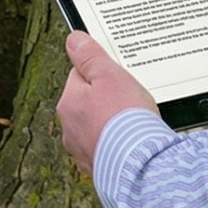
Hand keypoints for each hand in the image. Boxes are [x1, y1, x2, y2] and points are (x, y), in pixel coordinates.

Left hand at [57, 32, 157, 176]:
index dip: (102, 73)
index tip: (118, 78)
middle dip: (106, 101)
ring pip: (97, 127)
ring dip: (111, 125)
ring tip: (132, 125)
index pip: (80, 76)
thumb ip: (90, 56)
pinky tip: (131, 144)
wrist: (139, 165)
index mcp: (69, 102)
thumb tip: (73, 39)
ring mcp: (82, 150)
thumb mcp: (109, 75)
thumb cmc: (125, 118)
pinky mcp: (97, 168)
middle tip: (129, 102)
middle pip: (88, 103)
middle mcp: (69, 128)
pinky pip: (107, 149)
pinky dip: (117, 146)